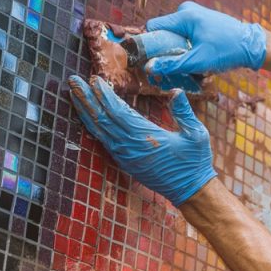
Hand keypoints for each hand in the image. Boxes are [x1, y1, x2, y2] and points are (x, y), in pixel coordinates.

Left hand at [67, 75, 215, 205]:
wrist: (190, 190)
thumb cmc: (195, 161)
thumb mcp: (197, 134)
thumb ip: (184, 112)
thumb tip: (175, 91)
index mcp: (146, 138)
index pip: (118, 112)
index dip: (104, 95)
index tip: (94, 80)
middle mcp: (131, 147)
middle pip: (102, 119)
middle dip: (87, 99)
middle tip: (73, 81)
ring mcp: (126, 156)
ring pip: (99, 130)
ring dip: (85, 111)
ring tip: (74, 94)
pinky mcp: (125, 161)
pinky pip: (104, 140)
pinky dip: (93, 126)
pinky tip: (88, 117)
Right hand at [145, 1, 266, 75]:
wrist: (252, 45)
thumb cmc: (227, 51)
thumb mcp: (198, 61)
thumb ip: (172, 65)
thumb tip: (149, 67)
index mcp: (185, 15)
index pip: (154, 26)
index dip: (150, 42)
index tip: (154, 58)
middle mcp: (188, 10)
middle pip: (164, 31)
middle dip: (167, 48)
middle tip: (178, 63)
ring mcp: (196, 14)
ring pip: (175, 34)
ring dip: (179, 49)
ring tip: (193, 61)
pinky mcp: (202, 20)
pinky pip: (186, 33)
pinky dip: (188, 45)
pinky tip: (200, 55)